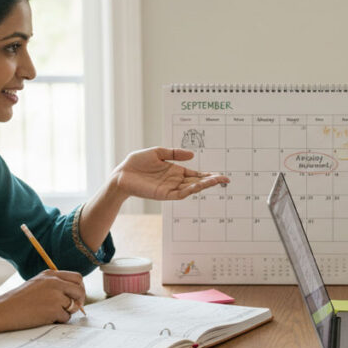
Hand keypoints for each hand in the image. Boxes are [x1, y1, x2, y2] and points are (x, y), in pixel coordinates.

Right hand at [0, 270, 87, 328]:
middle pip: (80, 290)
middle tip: (73, 308)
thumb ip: (54, 285)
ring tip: (50, 314)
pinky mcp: (54, 309)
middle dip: (79, 301)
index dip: (79, 288)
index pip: (77, 278)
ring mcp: (55, 295)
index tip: (76, 297)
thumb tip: (75, 296)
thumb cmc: (17, 301)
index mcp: (50, 274)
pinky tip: (44, 318)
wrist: (1, 311)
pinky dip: (58, 320)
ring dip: (66, 312)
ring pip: (74, 306)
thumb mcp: (37, 284)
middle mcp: (55, 282)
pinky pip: (66, 318)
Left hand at [112, 147, 229, 200]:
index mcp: (175, 170)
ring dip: (204, 185)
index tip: (221, 175)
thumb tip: (192, 155)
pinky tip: (199, 186)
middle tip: (226, 179)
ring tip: (216, 181)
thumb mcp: (157, 152)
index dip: (208, 175)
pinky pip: (180, 194)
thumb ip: (174, 153)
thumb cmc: (136, 163)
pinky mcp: (163, 194)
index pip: (196, 174)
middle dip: (211, 181)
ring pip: (191, 188)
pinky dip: (190, 190)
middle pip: (197, 182)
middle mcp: (175, 180)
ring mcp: (170, 188)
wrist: (121, 174)